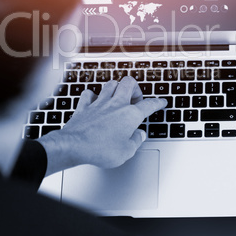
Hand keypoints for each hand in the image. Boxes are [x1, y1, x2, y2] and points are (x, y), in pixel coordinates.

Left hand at [37, 76, 166, 175]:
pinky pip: (90, 93)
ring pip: (111, 84)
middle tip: (135, 98)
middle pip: (129, 83)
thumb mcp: (126, 152)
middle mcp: (116, 104)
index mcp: (130, 114)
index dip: (158, 102)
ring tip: (118, 96)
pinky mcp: (85, 106)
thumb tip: (139, 135)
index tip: (161, 102)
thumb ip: (136, 141)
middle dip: (135, 88)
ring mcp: (99, 103)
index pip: (149, 104)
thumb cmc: (100, 149)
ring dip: (116, 88)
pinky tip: (95, 100)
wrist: (74, 145)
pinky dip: (93, 95)